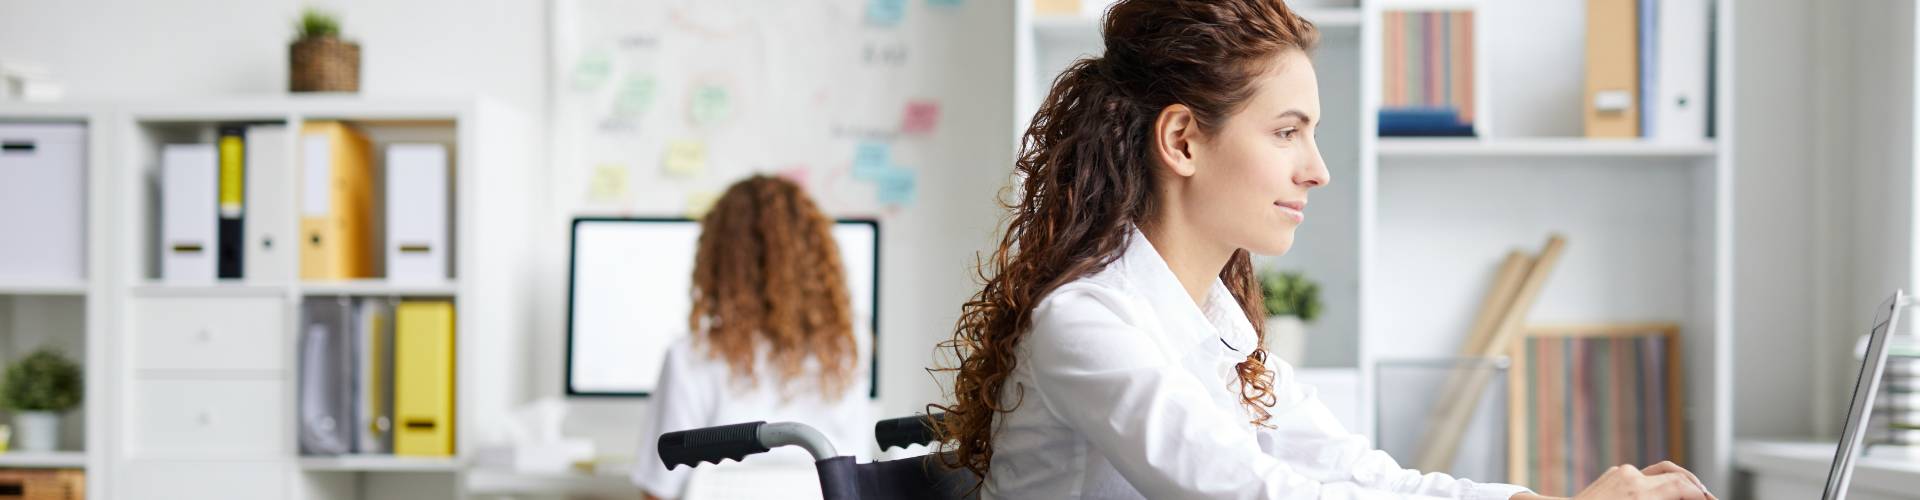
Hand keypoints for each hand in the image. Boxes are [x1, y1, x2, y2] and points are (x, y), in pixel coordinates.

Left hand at [1565, 463, 1710, 499]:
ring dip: (1677, 482)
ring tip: (1689, 495)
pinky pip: (1642, 476)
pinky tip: (1663, 495)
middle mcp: (1631, 478)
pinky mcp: (1613, 473)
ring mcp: (1621, 472)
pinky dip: (1657, 484)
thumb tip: (1685, 497)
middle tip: (1706, 498)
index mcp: (1640, 494)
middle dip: (1694, 486)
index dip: (1701, 495)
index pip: (1682, 487)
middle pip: (1675, 473)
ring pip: (1660, 472)